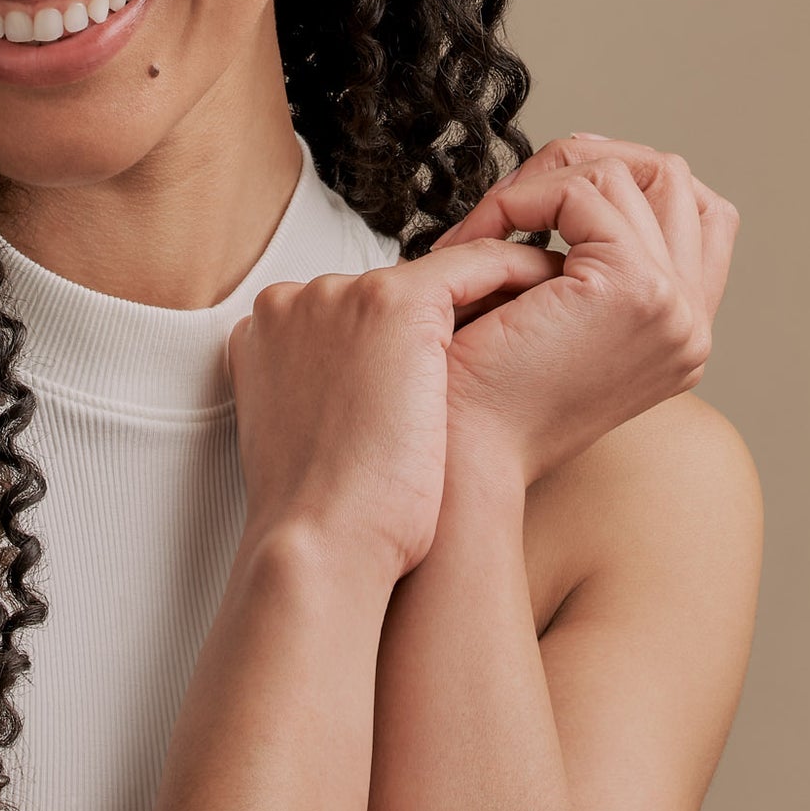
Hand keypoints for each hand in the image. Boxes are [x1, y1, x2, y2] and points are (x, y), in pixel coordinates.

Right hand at [227, 239, 560, 589]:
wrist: (323, 544)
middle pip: (385, 295)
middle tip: (490, 357)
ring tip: (522, 337)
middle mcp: (295, 299)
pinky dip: (515, 277)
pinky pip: (474, 266)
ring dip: (480, 305)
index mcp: (264, 331)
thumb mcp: (302, 439)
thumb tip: (364, 396)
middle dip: (431, 328)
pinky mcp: (394, 300)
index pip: (343, 315)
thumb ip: (320, 394)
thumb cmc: (324, 519)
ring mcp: (342, 293)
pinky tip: (546, 298)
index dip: (389, 342)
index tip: (434, 369)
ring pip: (433, 280)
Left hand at [430, 135, 739, 487]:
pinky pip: (580, 190)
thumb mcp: (553, 322)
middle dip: (584, 164)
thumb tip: (576, 176)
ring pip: (624, 173)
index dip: (630, 177)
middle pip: (672, 177)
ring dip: (539, 184)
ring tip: (482, 229)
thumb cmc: (484, 395)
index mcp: (682, 331)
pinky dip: (519, 201)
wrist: (460, 458)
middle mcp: (693, 321)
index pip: (703, 214)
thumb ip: (586, 266)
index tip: (554, 181)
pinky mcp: (636, 286)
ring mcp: (674, 303)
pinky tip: (476, 243)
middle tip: (512, 197)